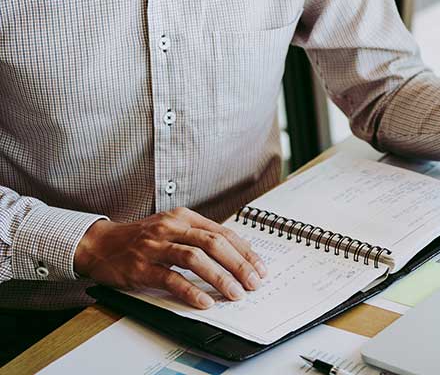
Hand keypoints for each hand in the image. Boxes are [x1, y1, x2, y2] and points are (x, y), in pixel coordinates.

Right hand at [74, 207, 266, 308]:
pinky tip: (205, 301)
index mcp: (183, 217)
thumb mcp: (172, 227)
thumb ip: (198, 236)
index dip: (244, 251)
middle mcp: (171, 227)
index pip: (222, 232)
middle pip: (213, 243)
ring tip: (235, 293)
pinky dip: (190, 291)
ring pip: (195, 258)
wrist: (99, 244)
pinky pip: (170, 279)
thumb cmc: (141, 238)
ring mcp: (155, 246)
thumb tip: (236, 254)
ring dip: (219, 277)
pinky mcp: (141, 266)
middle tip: (253, 282)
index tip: (259, 267)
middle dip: (238, 264)